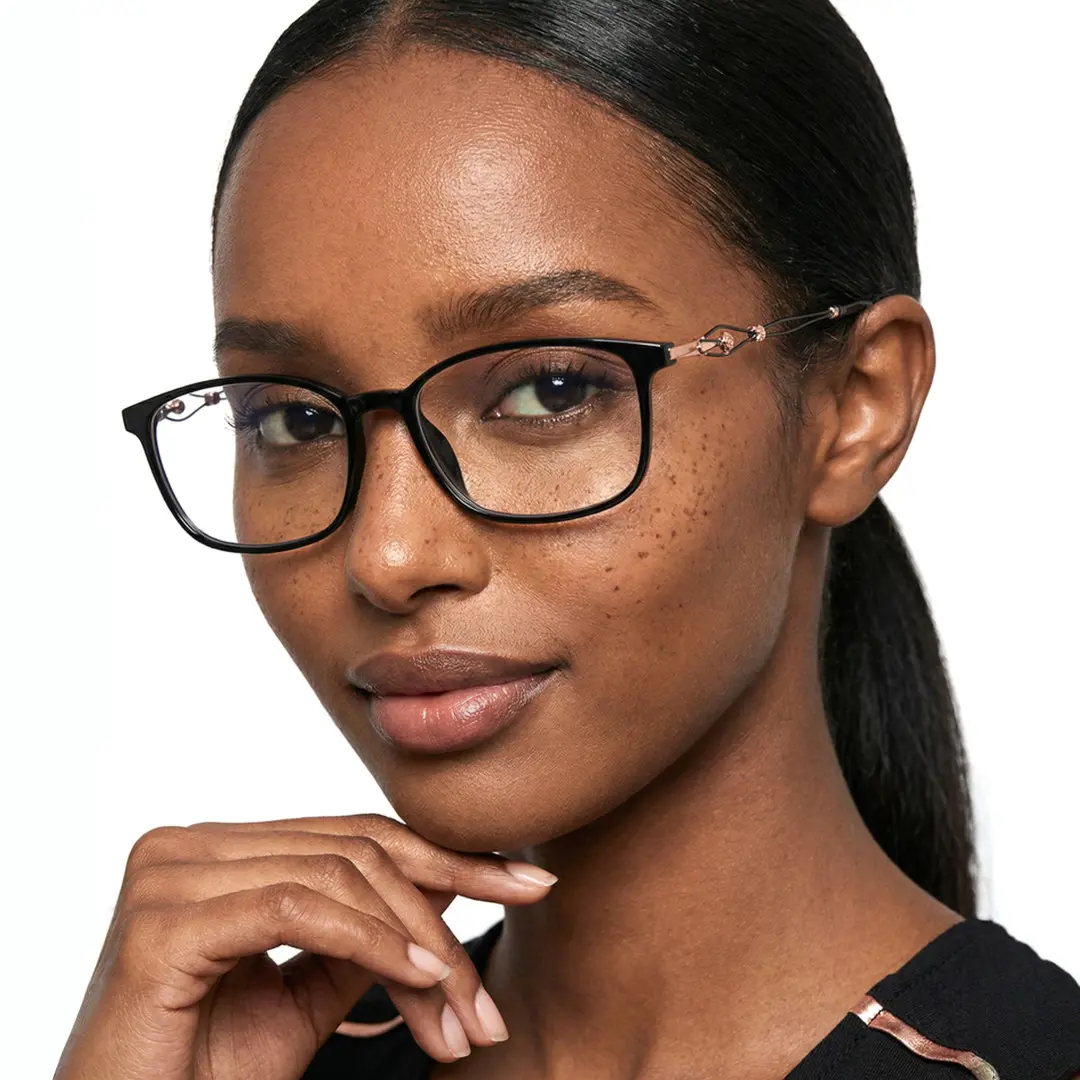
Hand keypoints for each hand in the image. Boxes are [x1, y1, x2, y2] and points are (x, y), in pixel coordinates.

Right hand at [53, 813, 555, 1079]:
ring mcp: (171, 871)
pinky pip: (299, 910)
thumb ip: (362, 934)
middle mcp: (191, 843)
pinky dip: (374, 943)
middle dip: (444, 911)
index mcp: (221, 850)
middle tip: (495, 991)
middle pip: (355, 851)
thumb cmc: (203, 1075)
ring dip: (419, 947)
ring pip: (338, 877)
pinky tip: (424, 981)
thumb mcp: (302, 997)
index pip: (353, 835)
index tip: (527, 882)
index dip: (446, 856)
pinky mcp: (162, 918)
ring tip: (464, 1018)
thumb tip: (445, 881)